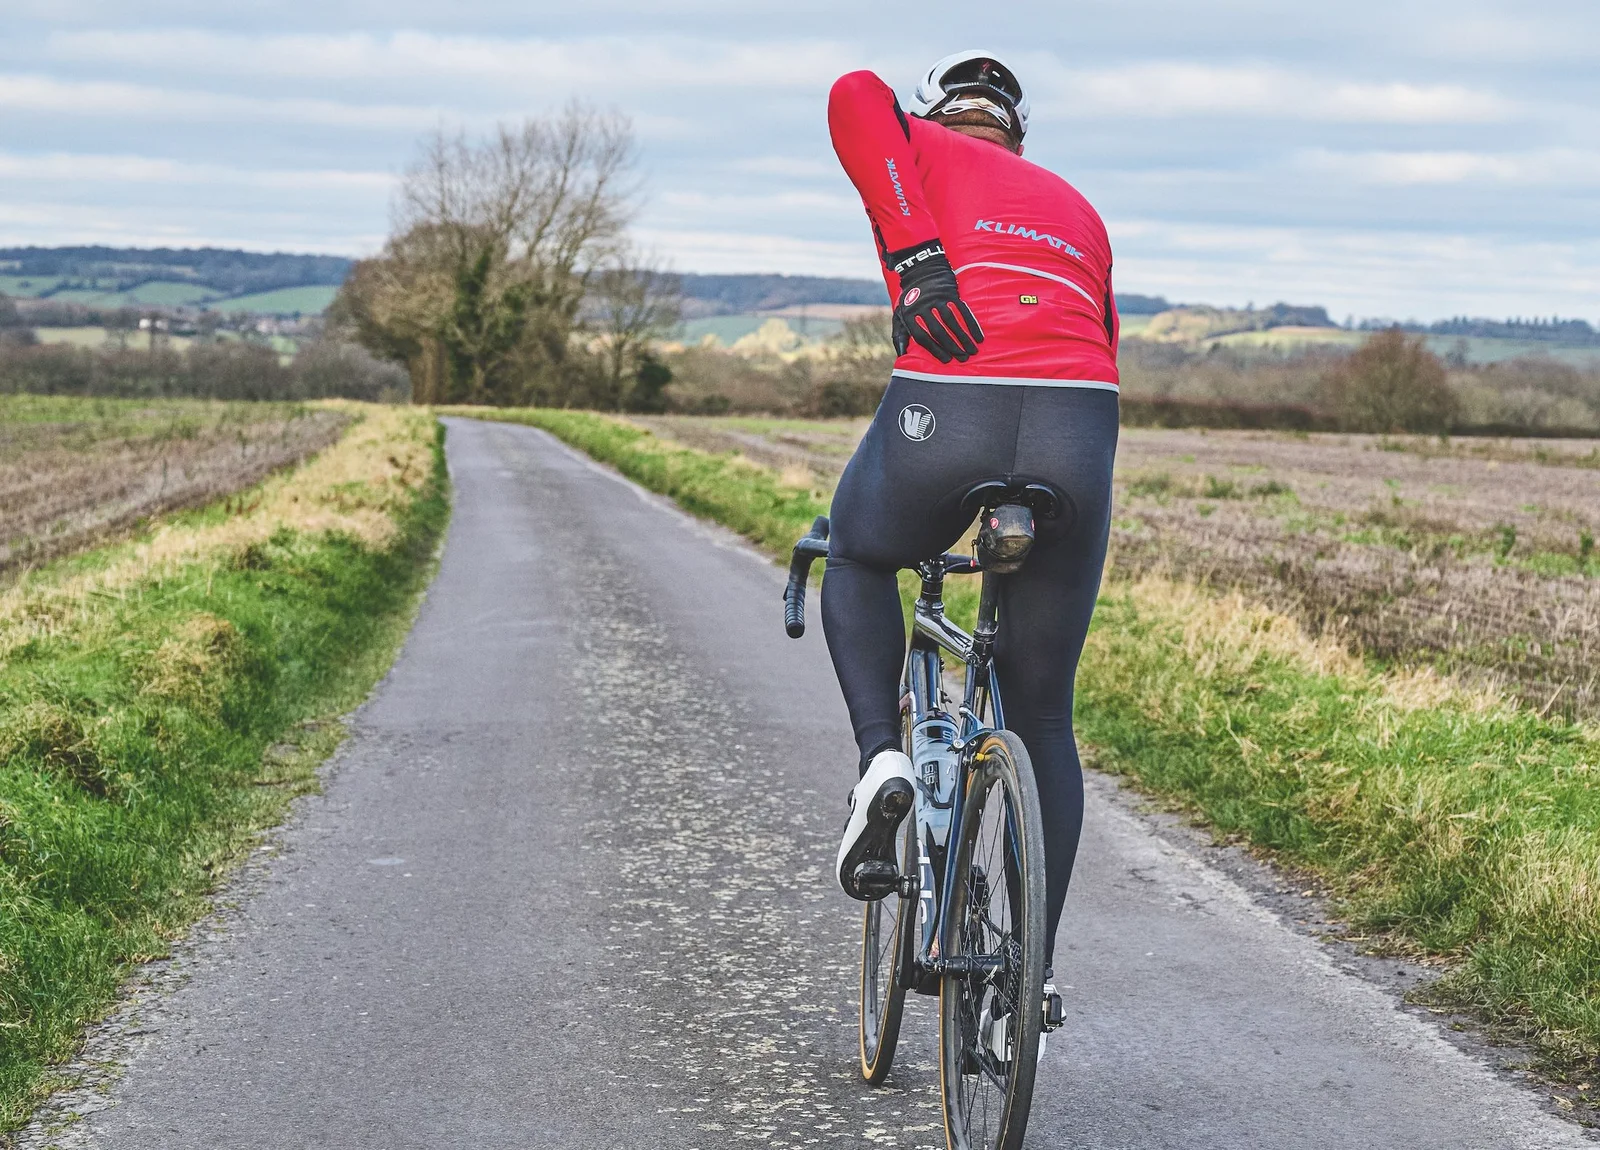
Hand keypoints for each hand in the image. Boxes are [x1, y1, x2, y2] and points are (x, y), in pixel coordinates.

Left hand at [887, 241, 983, 363]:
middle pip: (938, 330)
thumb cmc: (911, 298)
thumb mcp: (899, 314)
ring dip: (963, 338)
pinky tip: (978, 337)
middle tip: (962, 359)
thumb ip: (900, 335)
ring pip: (952, 322)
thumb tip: (901, 355)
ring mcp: (937, 298)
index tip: (946, 360)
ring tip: (972, 351)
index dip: (935, 349)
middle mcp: (923, 306)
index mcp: (909, 314)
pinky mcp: (950, 292)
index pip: (922, 336)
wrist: (921, 270)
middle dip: (952, 347)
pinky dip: (971, 324)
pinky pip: (962, 311)